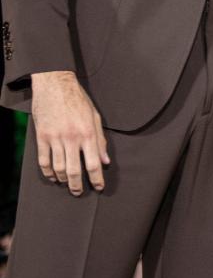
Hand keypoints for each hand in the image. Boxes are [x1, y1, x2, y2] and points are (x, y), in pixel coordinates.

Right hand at [30, 71, 109, 194]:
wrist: (55, 85)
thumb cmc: (78, 100)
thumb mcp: (95, 117)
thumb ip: (100, 140)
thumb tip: (105, 160)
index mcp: (88, 133)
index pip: (93, 163)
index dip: (96, 178)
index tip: (99, 187)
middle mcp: (72, 138)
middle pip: (74, 170)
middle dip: (77, 185)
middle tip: (80, 192)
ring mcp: (55, 138)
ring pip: (58, 168)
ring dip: (62, 179)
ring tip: (67, 184)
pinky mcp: (42, 136)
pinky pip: (43, 160)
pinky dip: (47, 171)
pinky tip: (52, 176)